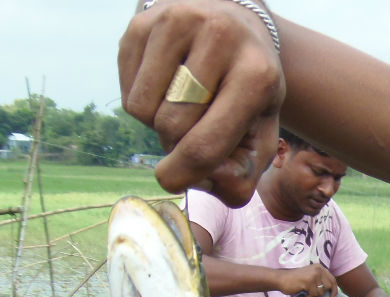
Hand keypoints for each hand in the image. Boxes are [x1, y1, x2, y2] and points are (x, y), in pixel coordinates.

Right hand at [119, 0, 284, 205]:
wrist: (236, 24)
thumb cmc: (248, 88)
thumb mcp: (262, 128)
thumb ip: (244, 171)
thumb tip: (209, 184)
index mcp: (257, 74)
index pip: (206, 144)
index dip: (184, 174)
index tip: (173, 181)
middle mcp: (219, 38)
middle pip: (170, 127)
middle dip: (175, 144)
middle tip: (192, 132)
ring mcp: (178, 21)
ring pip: (142, 109)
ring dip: (156, 122)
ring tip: (182, 105)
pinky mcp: (144, 19)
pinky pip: (127, 88)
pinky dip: (142, 101)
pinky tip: (166, 86)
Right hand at [281, 265, 337, 296]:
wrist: (281, 278)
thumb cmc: (295, 280)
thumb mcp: (310, 276)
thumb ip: (320, 280)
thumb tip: (333, 291)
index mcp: (319, 267)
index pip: (332, 279)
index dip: (334, 290)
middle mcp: (318, 269)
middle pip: (328, 287)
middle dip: (320, 292)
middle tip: (311, 292)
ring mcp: (314, 275)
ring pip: (321, 292)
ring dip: (313, 294)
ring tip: (305, 290)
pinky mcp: (309, 281)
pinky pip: (314, 294)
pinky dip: (308, 296)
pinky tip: (302, 291)